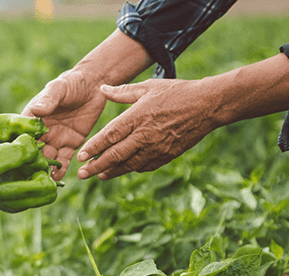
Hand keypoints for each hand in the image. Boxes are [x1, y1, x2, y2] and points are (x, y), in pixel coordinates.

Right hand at [23, 70, 108, 181]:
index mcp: (33, 117)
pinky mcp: (71, 144)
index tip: (16, 159)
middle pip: (33, 151)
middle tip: (29, 177)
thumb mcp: (58, 88)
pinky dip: (61, 169)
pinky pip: (64, 159)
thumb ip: (48, 100)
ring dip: (45, 170)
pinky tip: (57, 179)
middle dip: (31, 164)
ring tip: (42, 181)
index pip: (22, 135)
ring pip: (48, 158)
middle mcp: (42, 131)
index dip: (18, 147)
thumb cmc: (72, 82)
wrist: (96, 85)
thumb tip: (37, 110)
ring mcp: (56, 139)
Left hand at [76, 78, 219, 179]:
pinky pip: (144, 166)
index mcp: (137, 117)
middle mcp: (145, 135)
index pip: (109, 136)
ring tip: (99, 175)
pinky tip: (122, 170)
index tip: (80, 156)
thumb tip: (102, 89)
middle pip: (115, 155)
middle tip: (81, 174)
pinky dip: (131, 169)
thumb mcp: (148, 87)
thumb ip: (122, 91)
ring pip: (128, 164)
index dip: (93, 147)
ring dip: (111, 171)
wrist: (208, 105)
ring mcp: (156, 148)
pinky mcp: (167, 155)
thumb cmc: (177, 92)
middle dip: (96, 166)